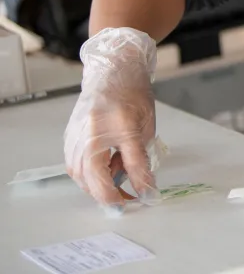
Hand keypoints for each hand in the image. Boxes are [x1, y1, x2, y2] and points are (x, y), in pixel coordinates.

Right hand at [64, 28, 160, 212]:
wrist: (114, 73)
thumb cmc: (133, 96)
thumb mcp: (145, 129)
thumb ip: (140, 160)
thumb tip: (144, 186)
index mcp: (113, 130)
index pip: (121, 170)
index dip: (132, 189)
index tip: (142, 199)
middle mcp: (88, 135)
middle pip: (92, 178)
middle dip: (108, 195)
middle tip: (126, 201)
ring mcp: (74, 137)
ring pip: (79, 175)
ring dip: (96, 187)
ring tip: (116, 187)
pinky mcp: (68, 138)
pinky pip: (73, 165)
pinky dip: (86, 175)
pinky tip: (101, 174)